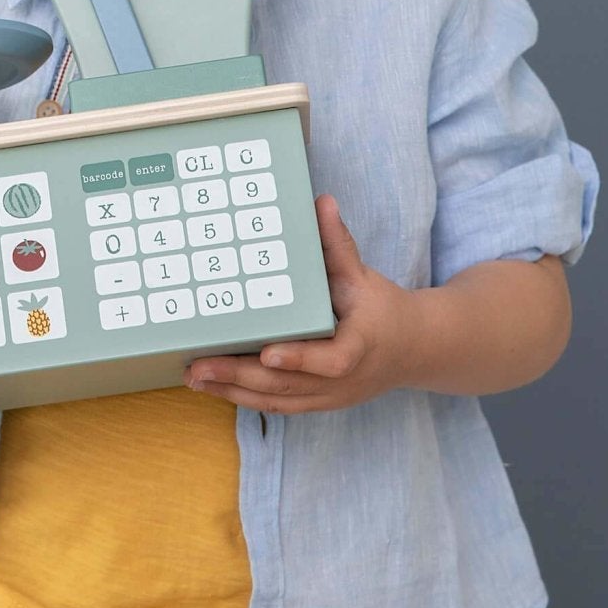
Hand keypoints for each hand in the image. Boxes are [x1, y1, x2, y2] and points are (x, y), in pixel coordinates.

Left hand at [184, 195, 421, 414]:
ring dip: (233, 391)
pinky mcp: (317, 403)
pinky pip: (277, 406)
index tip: (268, 354)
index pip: (331, 360)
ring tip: (194, 377)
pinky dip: (244, 397)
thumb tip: (321, 202)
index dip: (299, 359)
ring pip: (277, 401)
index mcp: (359, 347)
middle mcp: (342, 381)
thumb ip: (338, 244)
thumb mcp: (363, 276)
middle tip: (199, 366)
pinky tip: (214, 387)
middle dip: (240, 376)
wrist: (412, 350)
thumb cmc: (383, 309)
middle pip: (289, 386)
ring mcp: (328, 397)